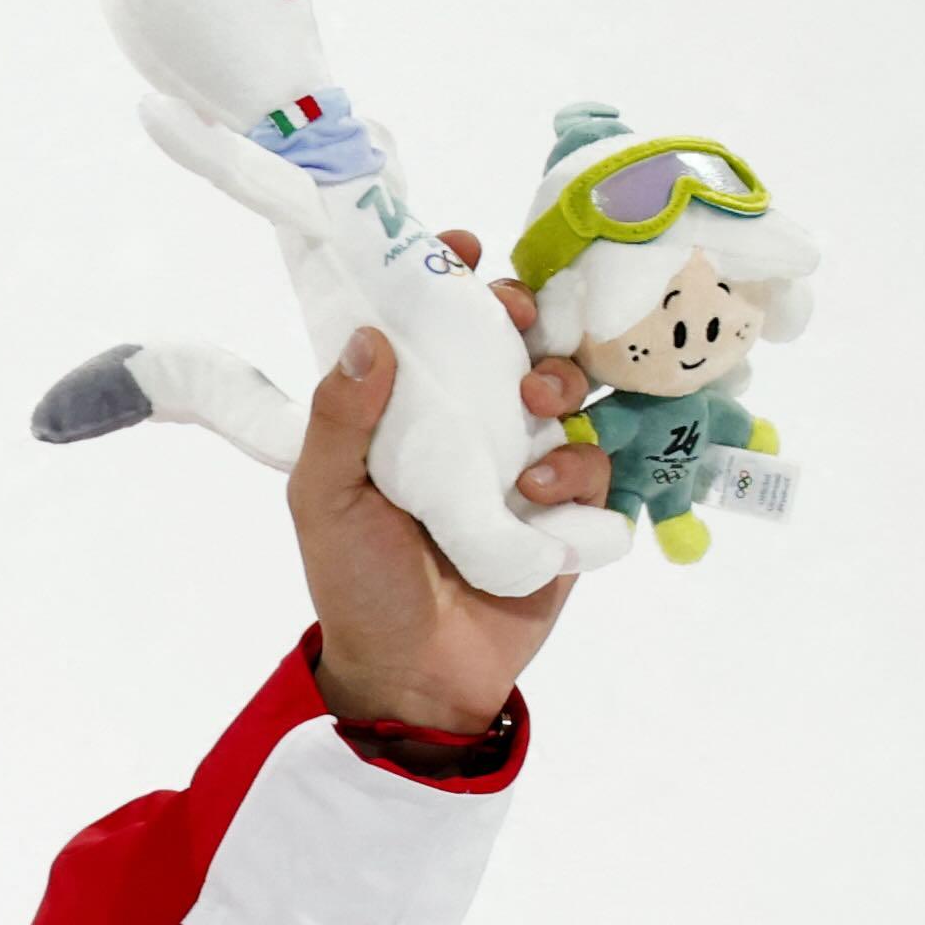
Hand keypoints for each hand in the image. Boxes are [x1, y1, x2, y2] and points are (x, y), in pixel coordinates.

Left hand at [295, 240, 592, 737]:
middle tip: (514, 323)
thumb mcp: (326, 500)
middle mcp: (471, 426)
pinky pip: (599, 462)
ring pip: (570, 386)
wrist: (412, 674)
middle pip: (518, 338)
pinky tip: (537, 492)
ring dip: (560, 380)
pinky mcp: (571, 509)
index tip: (464, 250)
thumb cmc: (358, 584)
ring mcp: (526, 463)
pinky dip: (575, 467)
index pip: (436, 326)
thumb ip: (341, 421)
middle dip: (525, 316)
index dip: (454, 280)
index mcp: (408, 414)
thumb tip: (369, 336)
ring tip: (534, 405)